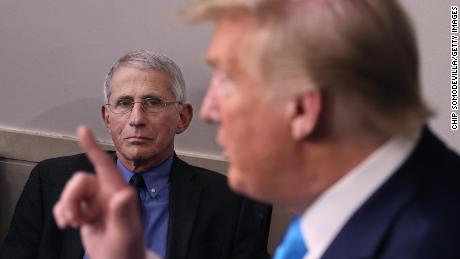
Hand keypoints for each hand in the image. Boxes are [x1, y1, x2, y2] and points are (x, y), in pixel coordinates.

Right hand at [53, 126, 144, 258]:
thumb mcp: (125, 233)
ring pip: (70, 192)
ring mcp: (95, 202)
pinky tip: (68, 224)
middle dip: (72, 199)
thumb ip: (123, 214)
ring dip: (67, 208)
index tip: (83, 130)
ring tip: (76, 224)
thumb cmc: (127, 249)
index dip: (92, 147)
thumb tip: (124, 195)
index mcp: (118, 192)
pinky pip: (65, 203)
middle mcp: (106, 193)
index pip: (104, 165)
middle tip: (78, 220)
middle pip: (79, 181)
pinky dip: (62, 213)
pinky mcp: (84, 210)